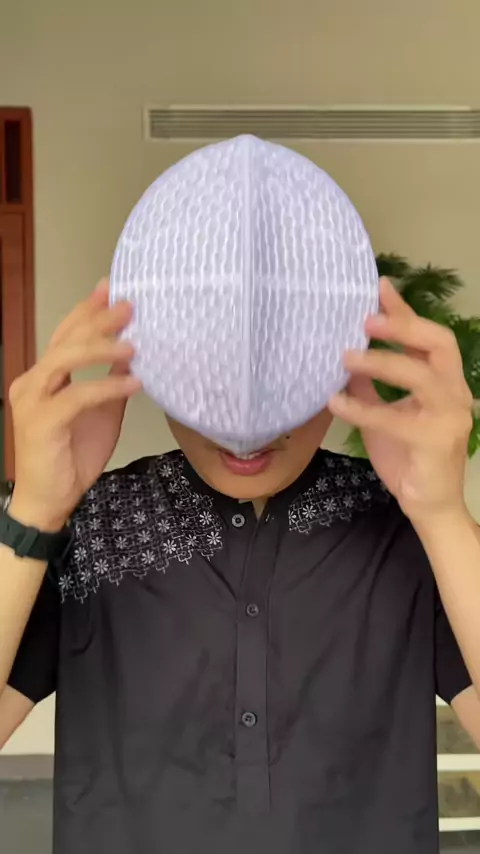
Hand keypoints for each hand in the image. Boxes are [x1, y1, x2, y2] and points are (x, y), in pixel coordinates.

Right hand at [8, 280, 140, 530]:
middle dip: (97, 320)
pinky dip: (106, 387)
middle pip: (65, 339)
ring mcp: (33, 400)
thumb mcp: (101, 412)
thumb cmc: (72, 457)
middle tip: (128, 306)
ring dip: (100, 348)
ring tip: (133, 344)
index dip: (87, 311)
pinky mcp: (41, 422)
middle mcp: (33, 382)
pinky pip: (76, 396)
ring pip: (64, 359)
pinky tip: (132, 383)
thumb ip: (111, 383)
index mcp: (45, 377)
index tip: (110, 288)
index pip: (65, 335)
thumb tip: (132, 356)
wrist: (51, 500)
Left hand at [328, 278, 472, 523]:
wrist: (428, 505)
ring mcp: (449, 417)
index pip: (429, 338)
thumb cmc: (408, 459)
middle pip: (439, 345)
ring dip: (382, 362)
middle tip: (366, 318)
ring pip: (421, 376)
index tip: (380, 287)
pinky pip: (396, 418)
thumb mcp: (383, 417)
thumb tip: (344, 360)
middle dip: (403, 326)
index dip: (405, 312)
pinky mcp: (435, 442)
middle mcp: (453, 394)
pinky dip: (363, 408)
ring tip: (346, 357)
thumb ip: (369, 388)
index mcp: (444, 383)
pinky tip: (335, 403)